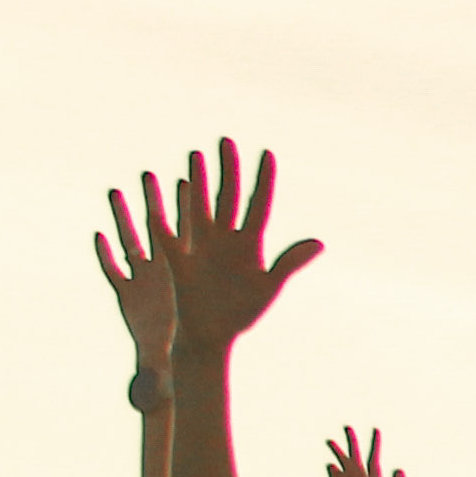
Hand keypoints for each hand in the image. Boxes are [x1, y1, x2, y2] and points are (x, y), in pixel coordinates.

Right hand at [109, 141, 319, 360]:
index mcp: (250, 244)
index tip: (267, 153)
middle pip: (227, 196)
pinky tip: (156, 193)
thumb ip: (289, 263)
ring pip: (199, 205)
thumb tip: (319, 242)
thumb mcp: (268, 286)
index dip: (263, 180)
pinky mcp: (178, 260)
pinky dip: (161, 215)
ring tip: (196, 155)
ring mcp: (200, 246)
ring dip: (198, 181)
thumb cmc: (242, 313)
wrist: (213, 335)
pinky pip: (167, 233)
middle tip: (226, 140)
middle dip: (227, 169)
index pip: (258, 204)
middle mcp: (225, 239)